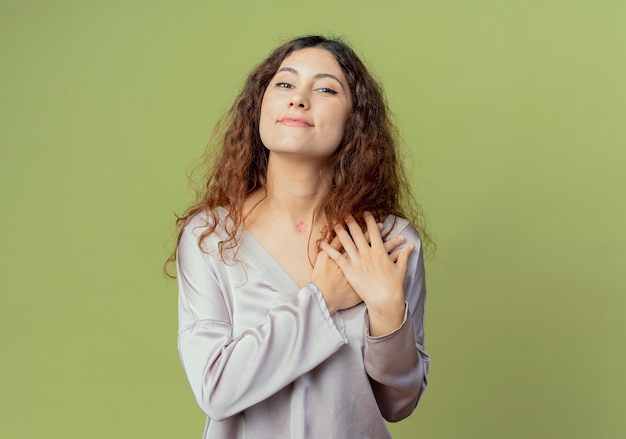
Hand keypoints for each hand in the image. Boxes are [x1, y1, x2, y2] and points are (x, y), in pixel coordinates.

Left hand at [320, 212, 414, 334]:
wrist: (385, 300)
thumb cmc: (394, 287)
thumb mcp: (401, 269)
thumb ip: (405, 255)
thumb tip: (411, 246)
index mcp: (380, 251)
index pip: (374, 231)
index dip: (369, 221)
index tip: (366, 213)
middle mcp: (368, 253)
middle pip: (357, 233)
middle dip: (351, 222)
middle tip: (346, 214)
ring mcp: (357, 261)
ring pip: (346, 242)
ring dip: (340, 231)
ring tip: (335, 223)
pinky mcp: (349, 270)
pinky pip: (336, 256)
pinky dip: (328, 249)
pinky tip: (322, 242)